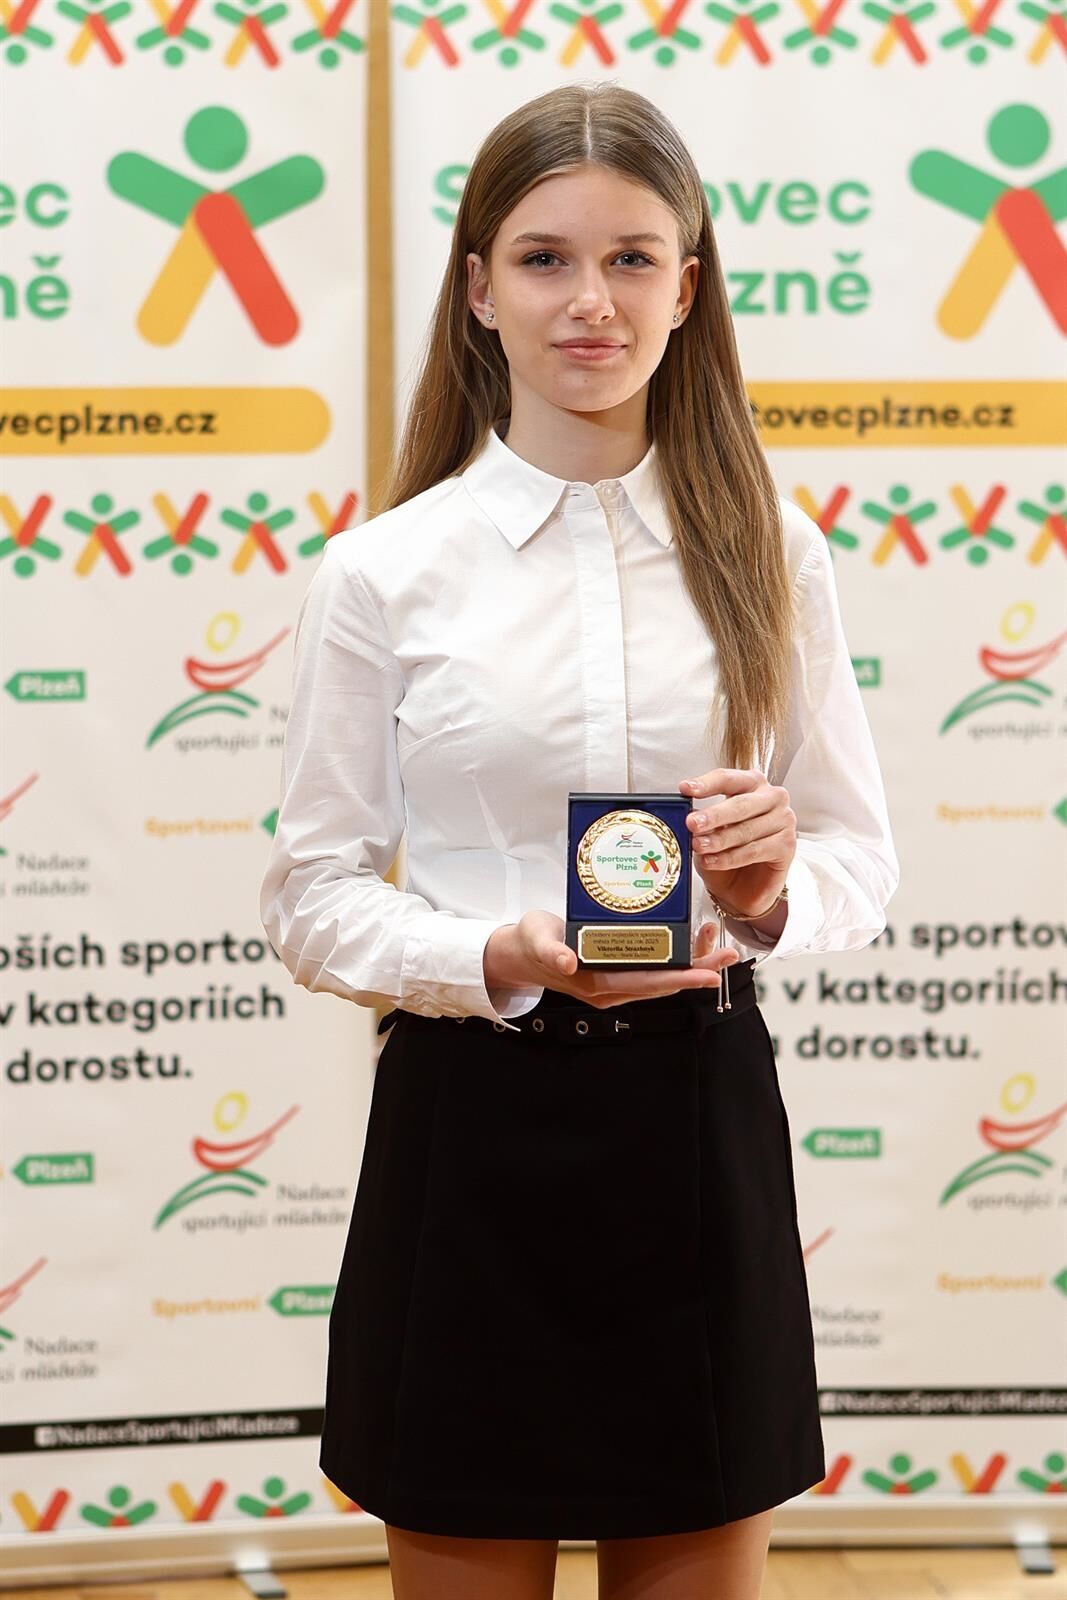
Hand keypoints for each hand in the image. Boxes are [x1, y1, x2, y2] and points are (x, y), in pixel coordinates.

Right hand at [483, 910, 739, 1009]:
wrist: (522, 954)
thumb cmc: (531, 943)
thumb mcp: (537, 940)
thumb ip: (552, 951)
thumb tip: (566, 962)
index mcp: (596, 983)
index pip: (646, 984)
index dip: (679, 979)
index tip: (708, 975)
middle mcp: (612, 990)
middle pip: (663, 983)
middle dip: (698, 971)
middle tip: (728, 956)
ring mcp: (617, 985)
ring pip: (663, 978)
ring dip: (692, 964)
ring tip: (718, 943)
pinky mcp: (619, 975)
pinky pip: (655, 971)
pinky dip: (676, 957)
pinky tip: (692, 939)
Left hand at [680, 767, 795, 916]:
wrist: (742, 885)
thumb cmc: (726, 849)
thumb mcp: (708, 831)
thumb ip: (701, 820)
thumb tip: (688, 814)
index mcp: (752, 783)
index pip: (728, 779)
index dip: (706, 783)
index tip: (685, 788)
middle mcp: (772, 797)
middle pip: (740, 804)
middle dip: (713, 815)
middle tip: (691, 823)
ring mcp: (784, 819)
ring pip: (746, 829)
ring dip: (719, 840)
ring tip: (698, 846)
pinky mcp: (787, 845)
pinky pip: (754, 850)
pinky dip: (730, 857)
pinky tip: (712, 860)